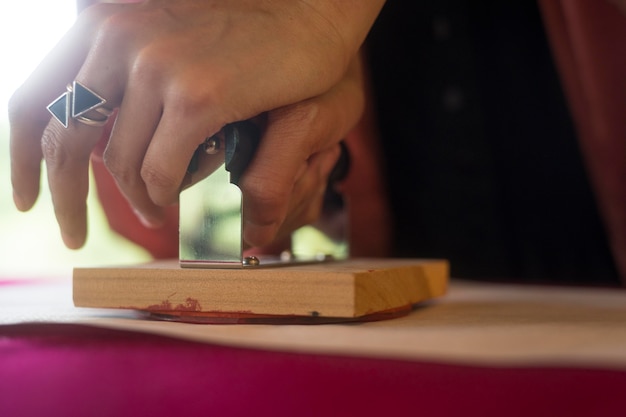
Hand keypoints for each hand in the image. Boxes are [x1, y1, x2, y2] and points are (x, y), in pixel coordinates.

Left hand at [9, 0, 383, 248]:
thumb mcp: (163, 37)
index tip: (26, 195)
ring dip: (134, 200)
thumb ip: (121, 71)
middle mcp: (116, 34)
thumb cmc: (241, 33)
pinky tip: (169, 204)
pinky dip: (162, 197)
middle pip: (64, 138)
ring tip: (152, 213)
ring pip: (122, 164)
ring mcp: (157, 65)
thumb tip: (90, 128)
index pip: (34, 97)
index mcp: (102, 19)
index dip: (22, 156)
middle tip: (72, 233)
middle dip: (63, 196)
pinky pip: (161, 171)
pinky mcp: (198, 96)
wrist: (308, 14)